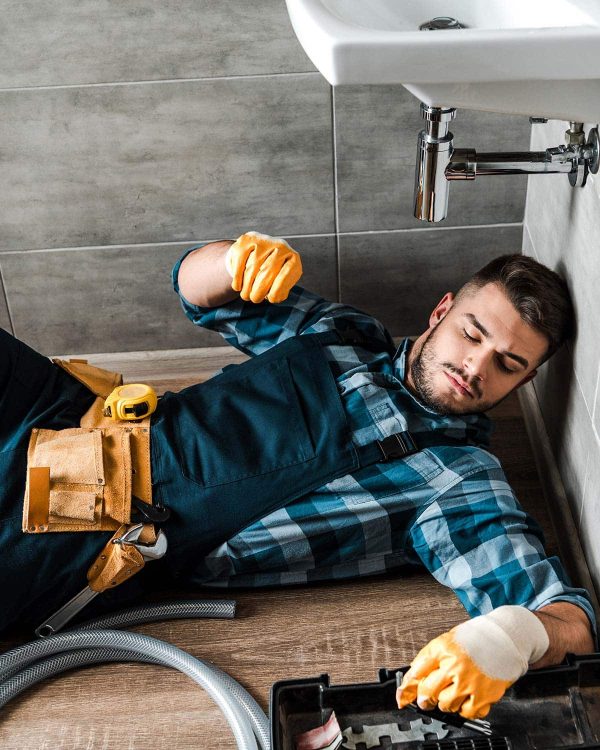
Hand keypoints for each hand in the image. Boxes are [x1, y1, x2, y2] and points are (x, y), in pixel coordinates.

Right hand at [225, 231, 302, 303]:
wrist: (257, 252)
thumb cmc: (272, 274)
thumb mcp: (281, 282)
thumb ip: (281, 290)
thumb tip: (275, 297)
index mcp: (293, 258)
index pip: (287, 273)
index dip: (278, 289)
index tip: (271, 299)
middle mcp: (280, 246)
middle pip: (267, 272)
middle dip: (259, 290)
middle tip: (255, 299)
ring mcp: (263, 241)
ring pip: (252, 269)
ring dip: (247, 287)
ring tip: (246, 296)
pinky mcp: (245, 240)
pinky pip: (240, 263)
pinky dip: (237, 278)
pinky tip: (237, 287)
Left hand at [396, 606, 548, 719]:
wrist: (504, 637)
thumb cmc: (475, 638)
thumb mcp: (447, 640)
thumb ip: (430, 659)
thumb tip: (413, 680)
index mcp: (443, 648)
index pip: (417, 671)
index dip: (407, 687)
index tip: (402, 696)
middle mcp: (455, 665)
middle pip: (428, 692)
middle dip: (424, 699)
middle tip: (427, 699)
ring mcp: (469, 682)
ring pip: (446, 705)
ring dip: (446, 702)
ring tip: (452, 693)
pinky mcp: (484, 695)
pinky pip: (467, 713)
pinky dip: (464, 709)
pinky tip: (466, 698)